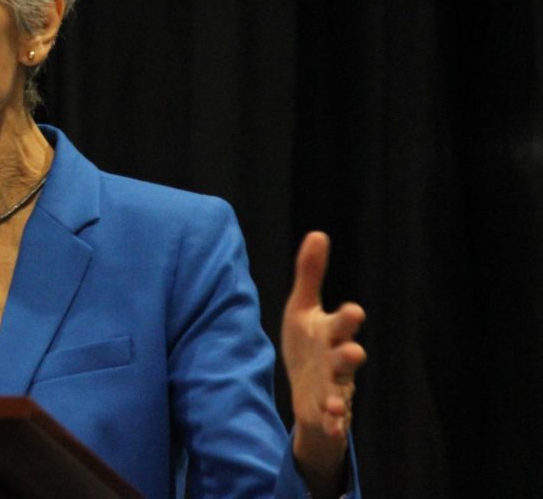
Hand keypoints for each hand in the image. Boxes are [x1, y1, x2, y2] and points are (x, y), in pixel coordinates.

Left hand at [281, 232, 365, 492]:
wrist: (309, 391)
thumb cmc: (309, 344)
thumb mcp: (303, 309)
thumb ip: (310, 275)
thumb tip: (318, 233)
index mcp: (331, 334)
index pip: (342, 324)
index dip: (348, 318)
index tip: (353, 311)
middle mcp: (337, 361)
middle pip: (346, 357)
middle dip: (350, 354)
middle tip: (354, 351)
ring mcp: (335, 388)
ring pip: (342, 390)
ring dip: (341, 395)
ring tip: (336, 401)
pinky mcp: (327, 412)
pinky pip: (333, 419)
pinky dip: (334, 423)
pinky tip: (331, 424)